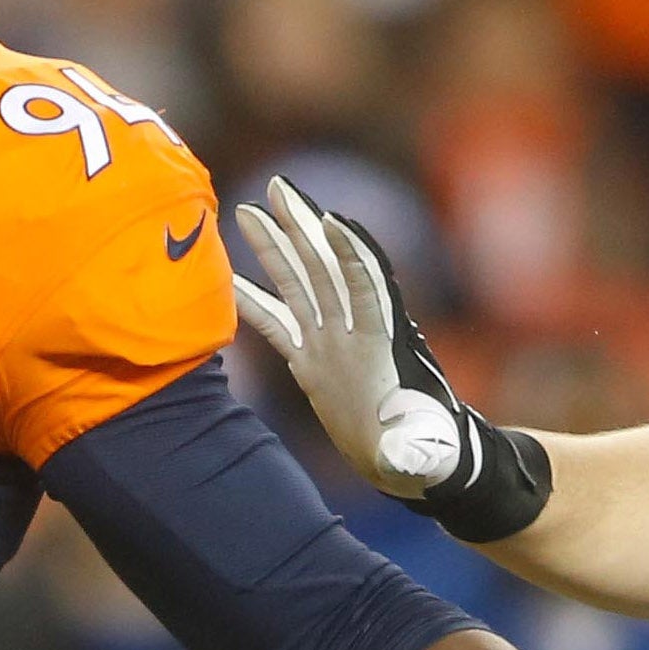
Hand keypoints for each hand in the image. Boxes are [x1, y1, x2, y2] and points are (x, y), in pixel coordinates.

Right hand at [231, 177, 551, 540]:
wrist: (410, 463)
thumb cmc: (424, 455)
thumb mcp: (419, 454)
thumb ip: (413, 454)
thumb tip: (408, 459)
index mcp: (380, 348)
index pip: (366, 289)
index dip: (352, 255)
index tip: (332, 221)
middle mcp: (352, 336)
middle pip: (325, 269)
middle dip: (302, 228)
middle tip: (279, 186)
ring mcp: (330, 345)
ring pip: (298, 285)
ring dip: (274, 249)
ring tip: (247, 213)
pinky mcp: (310, 364)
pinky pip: (277, 325)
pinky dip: (253, 304)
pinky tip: (225, 285)